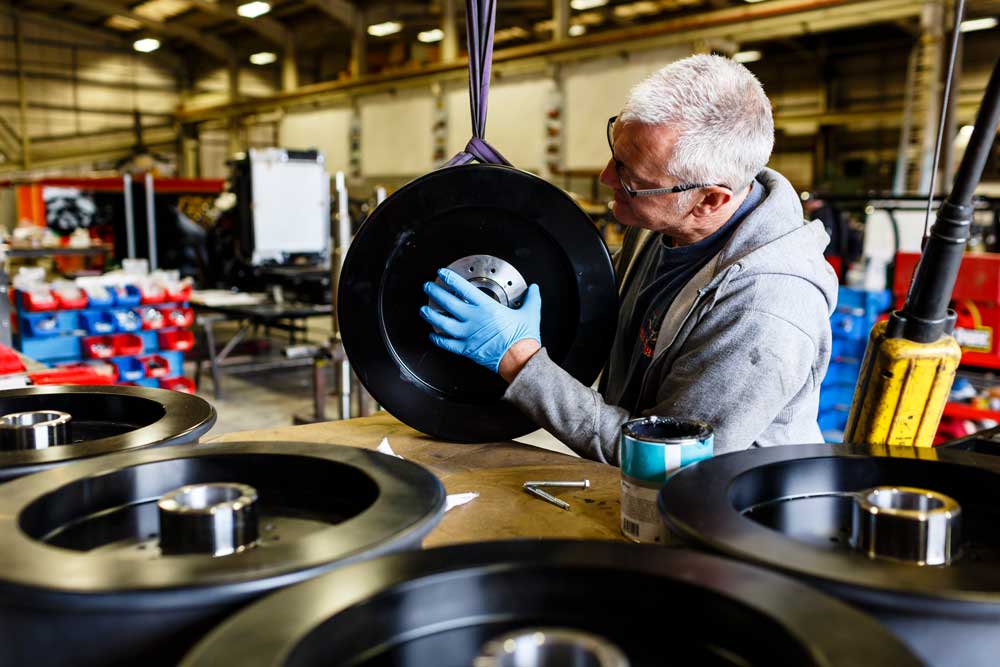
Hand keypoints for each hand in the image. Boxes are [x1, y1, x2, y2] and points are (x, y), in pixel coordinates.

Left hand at [420, 268, 541, 373]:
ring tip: (424, 309)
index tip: (442, 273)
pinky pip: (446, 343)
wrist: (519, 360)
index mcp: (486, 307)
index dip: (449, 279)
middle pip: (446, 302)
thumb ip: (532, 299)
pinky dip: (437, 339)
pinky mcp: (466, 349)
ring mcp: (467, 335)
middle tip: (428, 287)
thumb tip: (535, 289)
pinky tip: (432, 335)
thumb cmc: (523, 338)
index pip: (462, 288)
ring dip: (430, 314)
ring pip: (441, 322)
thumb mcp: (530, 313)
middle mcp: (473, 319)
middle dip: (434, 292)